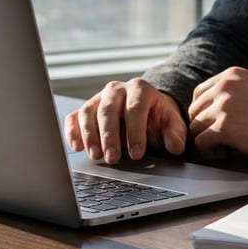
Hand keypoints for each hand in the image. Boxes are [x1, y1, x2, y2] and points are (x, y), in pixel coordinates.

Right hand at [64, 78, 186, 163]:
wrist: (145, 111)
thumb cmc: (157, 118)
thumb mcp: (172, 124)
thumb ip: (175, 134)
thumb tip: (175, 147)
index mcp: (140, 89)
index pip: (135, 108)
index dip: (136, 131)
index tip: (137, 154)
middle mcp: (117, 89)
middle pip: (108, 109)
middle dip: (109, 136)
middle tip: (112, 159)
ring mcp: (98, 98)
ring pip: (88, 112)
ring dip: (90, 135)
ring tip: (95, 156)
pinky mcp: (86, 109)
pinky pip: (74, 117)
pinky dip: (72, 131)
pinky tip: (76, 147)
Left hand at [187, 66, 247, 162]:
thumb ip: (232, 96)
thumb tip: (206, 115)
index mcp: (232, 75)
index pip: (199, 94)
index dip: (205, 114)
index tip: (217, 126)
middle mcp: (225, 85)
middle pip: (194, 112)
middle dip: (205, 128)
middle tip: (223, 140)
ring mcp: (223, 105)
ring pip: (195, 129)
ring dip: (208, 141)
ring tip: (228, 147)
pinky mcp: (225, 127)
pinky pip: (201, 143)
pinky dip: (211, 152)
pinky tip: (228, 153)